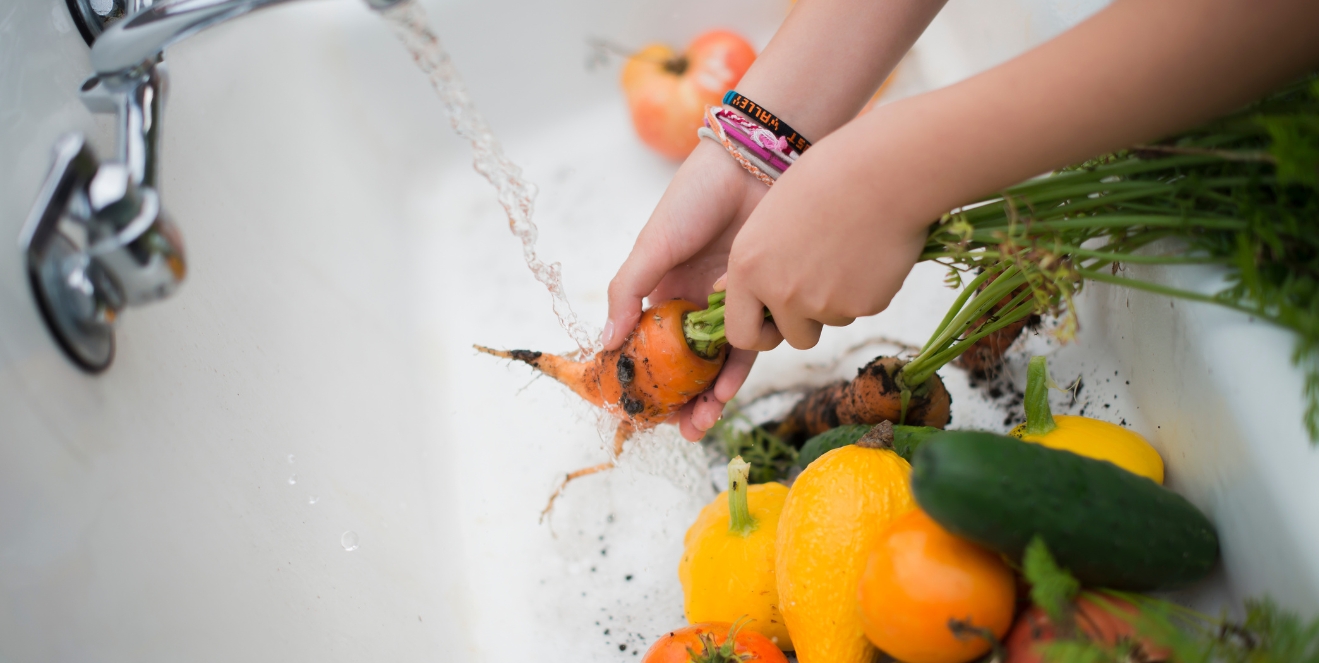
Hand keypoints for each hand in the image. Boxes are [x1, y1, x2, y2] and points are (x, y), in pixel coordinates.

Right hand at [605, 139, 765, 440]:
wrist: (755, 166)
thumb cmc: (695, 198)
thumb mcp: (652, 246)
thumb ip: (628, 292)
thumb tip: (605, 345)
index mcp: (660, 291)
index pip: (648, 346)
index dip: (645, 379)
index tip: (641, 408)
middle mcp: (692, 303)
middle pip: (684, 364)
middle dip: (681, 400)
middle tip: (681, 428)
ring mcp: (727, 305)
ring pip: (716, 363)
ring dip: (709, 395)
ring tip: (703, 418)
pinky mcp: (761, 302)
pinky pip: (749, 347)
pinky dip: (736, 371)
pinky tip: (725, 388)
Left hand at [723, 111, 934, 350]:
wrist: (881, 172)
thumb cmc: (824, 181)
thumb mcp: (770, 218)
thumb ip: (754, 262)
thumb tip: (726, 292)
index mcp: (748, 268)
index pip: (741, 334)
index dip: (759, 335)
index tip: (773, 328)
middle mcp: (779, 292)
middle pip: (794, 336)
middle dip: (807, 322)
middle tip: (824, 287)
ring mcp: (821, 303)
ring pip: (830, 321)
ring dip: (838, 300)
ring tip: (849, 251)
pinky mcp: (862, 306)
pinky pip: (861, 308)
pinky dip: (868, 288)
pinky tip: (871, 251)